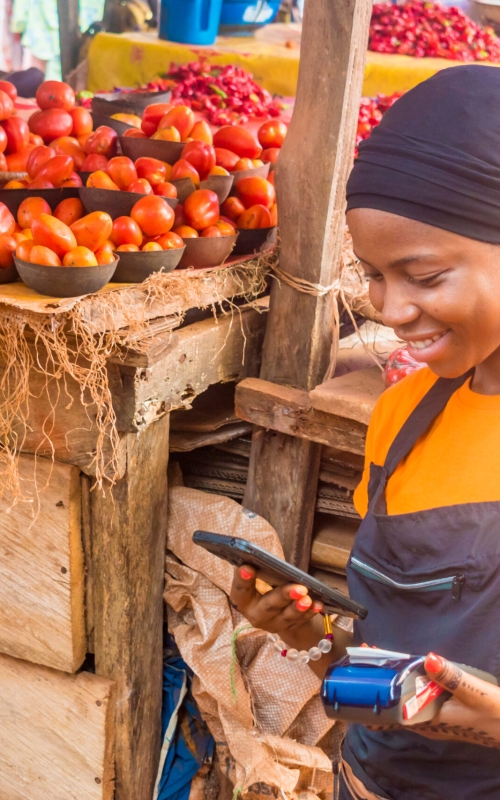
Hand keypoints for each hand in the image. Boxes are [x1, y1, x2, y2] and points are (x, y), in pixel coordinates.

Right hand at [229, 564, 351, 678]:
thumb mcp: (262, 576)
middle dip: (283, 596)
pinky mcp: (289, 628)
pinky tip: (317, 605)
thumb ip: (261, 570)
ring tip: (308, 598)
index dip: (242, 580)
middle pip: (268, 606)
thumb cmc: (267, 584)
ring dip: (298, 608)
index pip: (239, 590)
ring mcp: (273, 624)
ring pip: (286, 616)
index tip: (247, 567)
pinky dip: (310, 612)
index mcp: (243, 599)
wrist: (279, 609)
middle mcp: (255, 615)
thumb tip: (265, 557)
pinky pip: (300, 621)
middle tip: (299, 588)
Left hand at [369, 653, 499, 746]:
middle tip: (368, 654)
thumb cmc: (495, 715)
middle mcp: (426, 724)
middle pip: (394, 701)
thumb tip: (427, 658)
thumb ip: (451, 677)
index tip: (362, 670)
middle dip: (380, 679)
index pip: (391, 709)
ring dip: (393, 680)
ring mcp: (434, 720)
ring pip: (405, 699)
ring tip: (381, 658)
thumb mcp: (474, 693)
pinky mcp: (442, 714)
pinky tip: (407, 672)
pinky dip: (408, 683)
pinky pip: (417, 698)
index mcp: (428, 722)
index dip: (375, 692)